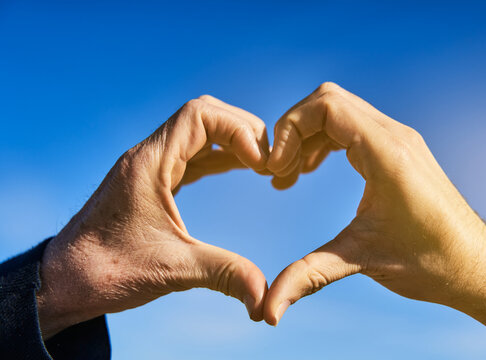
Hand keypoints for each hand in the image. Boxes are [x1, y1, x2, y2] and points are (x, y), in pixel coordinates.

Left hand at [37, 95, 269, 338]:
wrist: (62, 282)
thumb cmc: (106, 271)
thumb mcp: (171, 269)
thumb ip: (223, 274)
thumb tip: (265, 296)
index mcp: (149, 164)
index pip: (199, 115)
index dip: (238, 130)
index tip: (259, 163)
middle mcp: (148, 156)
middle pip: (202, 115)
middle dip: (241, 130)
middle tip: (268, 159)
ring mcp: (149, 168)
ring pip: (197, 133)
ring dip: (231, 142)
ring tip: (261, 164)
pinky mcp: (152, 182)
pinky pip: (191, 155)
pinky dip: (218, 157)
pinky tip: (238, 169)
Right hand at [264, 82, 485, 355]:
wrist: (474, 265)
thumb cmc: (429, 262)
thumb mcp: (362, 260)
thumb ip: (308, 275)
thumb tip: (268, 310)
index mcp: (387, 154)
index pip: (327, 106)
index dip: (290, 130)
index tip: (275, 169)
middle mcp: (395, 136)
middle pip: (328, 100)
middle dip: (293, 131)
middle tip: (278, 172)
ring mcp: (399, 139)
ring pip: (339, 111)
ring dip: (307, 136)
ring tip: (290, 175)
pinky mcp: (398, 149)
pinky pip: (352, 126)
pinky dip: (324, 141)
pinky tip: (312, 169)